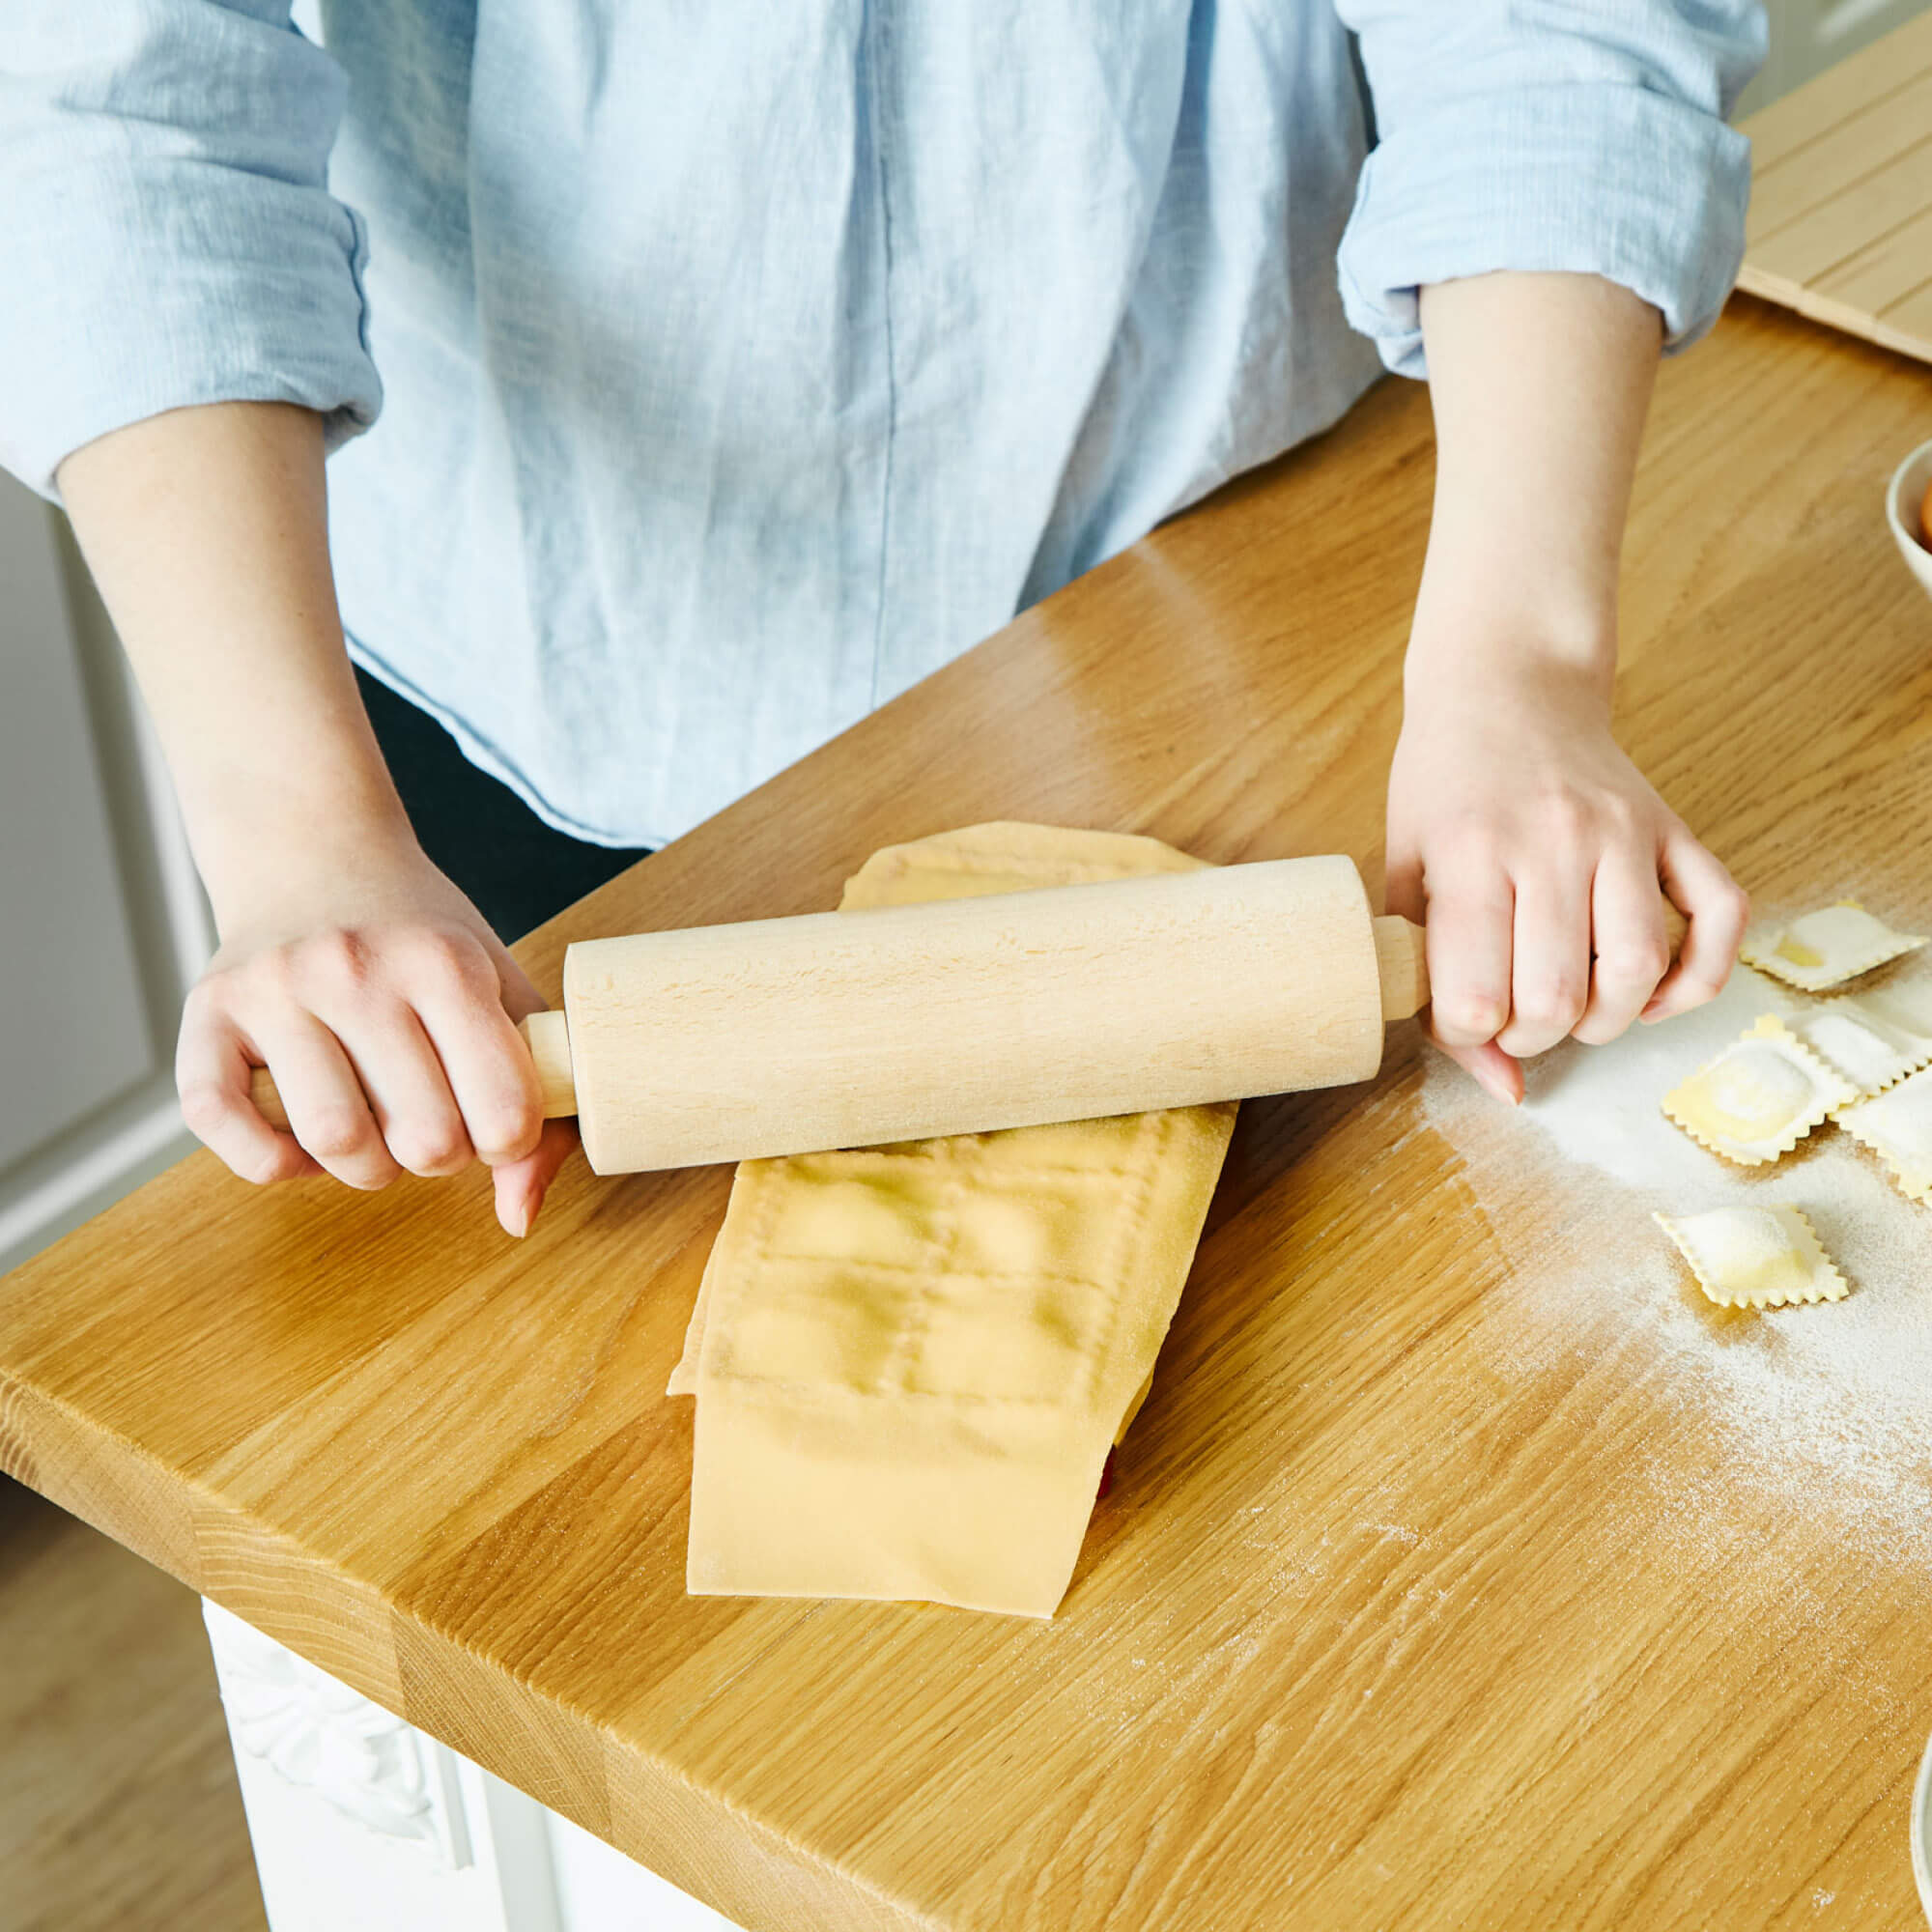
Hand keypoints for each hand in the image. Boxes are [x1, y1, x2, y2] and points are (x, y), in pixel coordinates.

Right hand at [176, 828, 575, 1235]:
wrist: (315, 854)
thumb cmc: (421, 939)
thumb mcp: (500, 989)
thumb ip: (537, 1096)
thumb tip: (519, 1216)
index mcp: (444, 963)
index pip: (503, 1111)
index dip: (509, 1142)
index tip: (495, 1121)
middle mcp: (355, 969)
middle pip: (424, 1140)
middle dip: (441, 1156)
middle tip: (432, 1118)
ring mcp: (274, 990)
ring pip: (335, 1142)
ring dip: (366, 1166)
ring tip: (375, 1126)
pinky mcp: (205, 1015)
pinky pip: (227, 1128)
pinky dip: (274, 1161)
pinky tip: (305, 1137)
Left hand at [1384, 656, 1748, 1103]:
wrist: (1506, 687)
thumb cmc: (1444, 787)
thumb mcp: (1407, 871)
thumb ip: (1431, 976)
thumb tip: (1503, 1087)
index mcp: (1470, 852)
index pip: (1477, 995)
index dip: (1469, 1033)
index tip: (1465, 1015)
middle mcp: (1553, 841)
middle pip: (1560, 994)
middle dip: (1535, 1037)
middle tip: (1517, 1020)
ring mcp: (1623, 832)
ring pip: (1639, 969)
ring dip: (1609, 1018)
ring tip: (1575, 1009)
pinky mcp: (1674, 829)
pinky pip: (1721, 918)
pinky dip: (1699, 977)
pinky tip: (1655, 994)